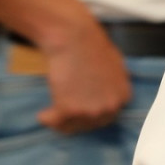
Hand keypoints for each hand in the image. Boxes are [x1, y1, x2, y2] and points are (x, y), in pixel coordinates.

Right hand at [37, 16, 130, 134]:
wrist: (75, 39)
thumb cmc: (91, 47)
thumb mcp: (115, 67)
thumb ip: (112, 85)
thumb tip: (106, 94)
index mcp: (122, 96)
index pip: (107, 117)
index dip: (90, 116)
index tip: (78, 114)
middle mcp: (110, 107)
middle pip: (90, 125)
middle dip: (75, 121)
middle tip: (62, 116)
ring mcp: (91, 110)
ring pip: (71, 126)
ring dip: (60, 120)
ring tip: (51, 113)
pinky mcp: (70, 109)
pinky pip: (54, 121)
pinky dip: (46, 118)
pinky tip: (42, 114)